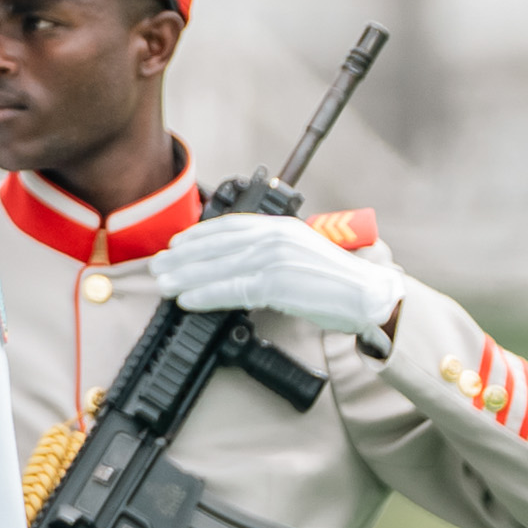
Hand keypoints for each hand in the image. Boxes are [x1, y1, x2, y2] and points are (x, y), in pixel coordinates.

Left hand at [154, 213, 393, 336]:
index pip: (230, 226)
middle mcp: (275, 237)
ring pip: (218, 268)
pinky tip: (186, 300)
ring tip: (163, 284)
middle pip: (217, 246)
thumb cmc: (336, 281)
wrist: (369, 295)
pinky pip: (232, 289)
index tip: (176, 243)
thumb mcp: (299, 254)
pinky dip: (205, 295)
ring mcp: (275, 259)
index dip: (199, 235)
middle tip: (158, 266)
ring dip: (186, 277)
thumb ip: (270, 253)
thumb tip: (237, 265)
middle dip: (184, 257)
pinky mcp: (277, 283)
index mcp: (280, 227)